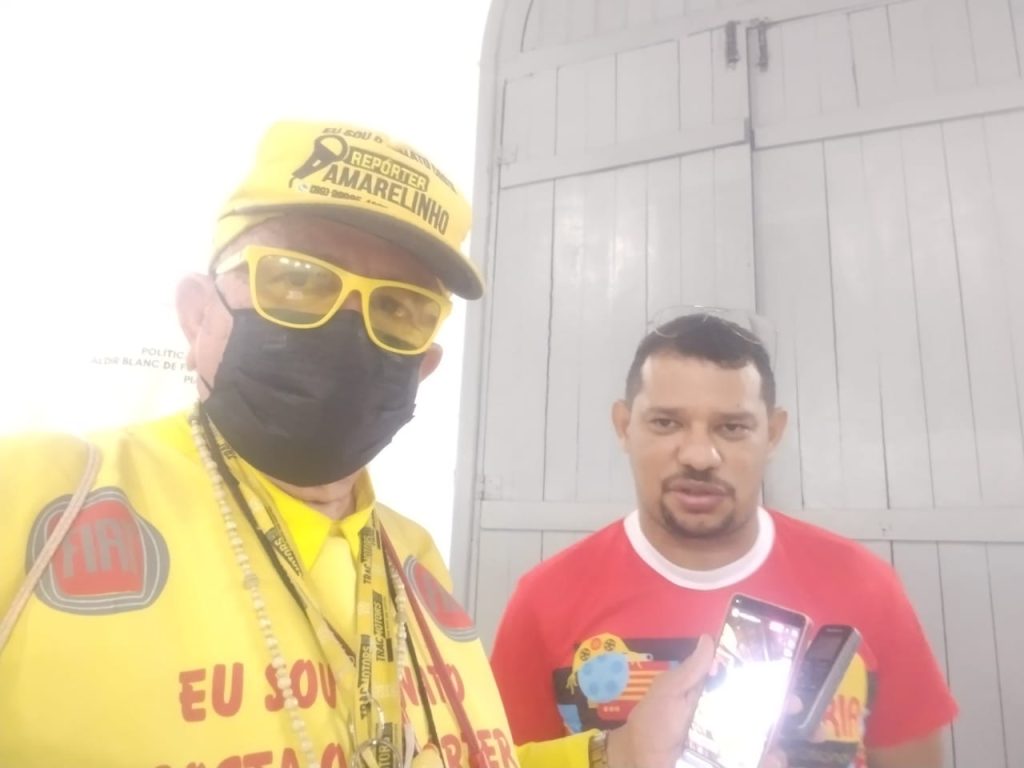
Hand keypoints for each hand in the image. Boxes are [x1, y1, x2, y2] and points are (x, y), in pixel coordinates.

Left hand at [604, 636, 798, 767]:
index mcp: (714, 697)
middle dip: (784, 711)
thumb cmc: (653, 722)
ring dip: (778, 743)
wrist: (638, 760)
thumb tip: (709, 638)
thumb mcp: (669, 691)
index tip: (787, 675)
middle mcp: (727, 721)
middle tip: (795, 707)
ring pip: (765, 742)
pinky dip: (767, 762)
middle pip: (764, 714)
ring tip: (778, 750)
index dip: (769, 681)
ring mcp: (730, 746)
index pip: (747, 685)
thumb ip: (690, 671)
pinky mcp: (729, 763)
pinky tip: (770, 760)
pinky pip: (755, 762)